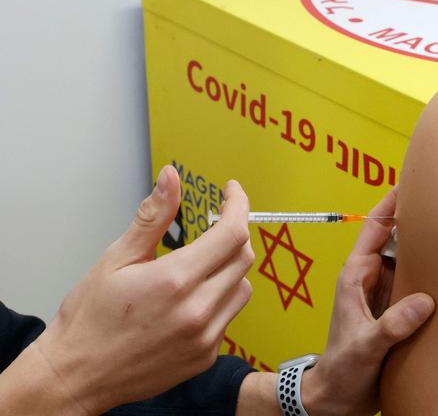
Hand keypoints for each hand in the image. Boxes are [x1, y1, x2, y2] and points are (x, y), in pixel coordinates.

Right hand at [34, 166, 254, 414]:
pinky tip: (194, 297)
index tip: (232, 192)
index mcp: (174, 280)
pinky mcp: (206, 356)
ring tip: (202, 263)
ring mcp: (205, 337)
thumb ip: (152, 217)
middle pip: (243, 257)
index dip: (237, 205)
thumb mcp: (116, 258)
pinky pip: (230, 315)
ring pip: (242, 287)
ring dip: (230, 267)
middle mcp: (197, 311)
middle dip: (234, 232)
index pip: (231, 233)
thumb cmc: (90, 318)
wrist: (76, 375)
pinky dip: (221, 298)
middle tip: (215, 224)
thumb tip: (171, 179)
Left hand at [303, 187, 434, 415]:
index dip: (390, 204)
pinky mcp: (395, 309)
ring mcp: (384, 293)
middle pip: (394, 239)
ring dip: (424, 248)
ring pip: (406, 260)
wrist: (339, 398)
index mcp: (355, 276)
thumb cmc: (342, 369)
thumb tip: (424, 301)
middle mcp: (370, 278)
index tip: (409, 182)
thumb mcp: (365, 346)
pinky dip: (429, 274)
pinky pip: (414, 283)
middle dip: (414, 221)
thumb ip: (392, 325)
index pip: (374, 229)